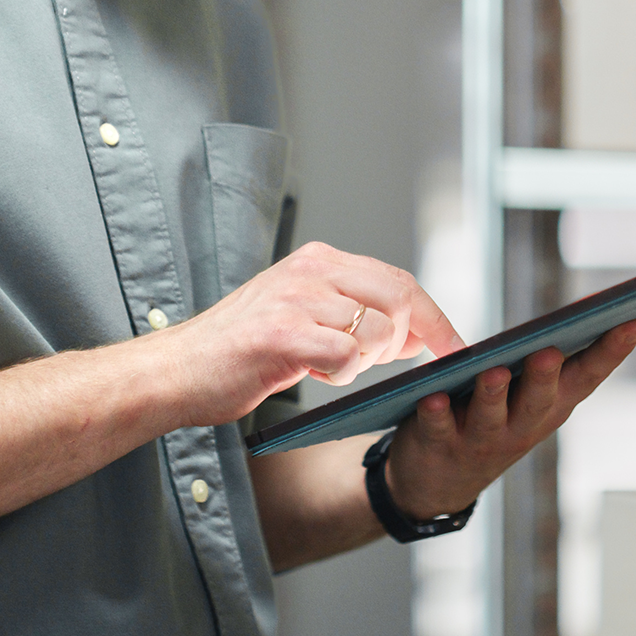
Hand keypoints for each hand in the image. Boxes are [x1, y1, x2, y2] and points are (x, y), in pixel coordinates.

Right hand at [158, 241, 462, 427]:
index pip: (396, 279)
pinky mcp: (283, 335)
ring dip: (367, 363)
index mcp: (317, 261)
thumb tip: (416, 333)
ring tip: (332, 366)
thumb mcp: (303, 317)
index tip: (457, 344)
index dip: (433, 314)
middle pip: (399, 297)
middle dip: (419, 336)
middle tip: (415, 363)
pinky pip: (345, 357)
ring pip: (376, 333)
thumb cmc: (242, 351)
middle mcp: (310, 271)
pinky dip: (342, 374)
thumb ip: (355, 316)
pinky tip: (315, 373)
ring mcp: (296, 300)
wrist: (179, 369)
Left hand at [382, 320, 635, 520]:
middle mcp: (521, 426)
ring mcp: (481, 439)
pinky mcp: (439, 444)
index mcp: (548, 407)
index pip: (586, 377)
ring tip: (494, 371)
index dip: (611, 352)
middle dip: (546, 377)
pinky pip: (438, 426)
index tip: (634, 321)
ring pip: (491, 416)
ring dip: (493, 394)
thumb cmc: (491, 422)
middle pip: (539, 400)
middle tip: (550, 352)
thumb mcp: (525, 399)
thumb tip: (575, 315)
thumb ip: (545, 365)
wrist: (439, 484)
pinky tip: (433, 396)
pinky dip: (436, 412)